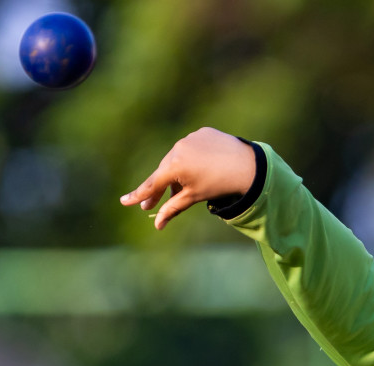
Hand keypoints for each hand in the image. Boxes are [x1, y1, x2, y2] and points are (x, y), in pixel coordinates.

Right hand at [119, 128, 258, 229]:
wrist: (249, 166)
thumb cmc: (220, 185)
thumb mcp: (194, 198)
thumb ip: (173, 209)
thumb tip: (158, 226)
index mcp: (174, 166)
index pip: (153, 184)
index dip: (138, 195)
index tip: (124, 202)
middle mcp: (178, 148)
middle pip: (164, 171)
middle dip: (159, 189)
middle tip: (150, 205)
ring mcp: (190, 138)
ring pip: (177, 158)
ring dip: (176, 174)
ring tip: (181, 189)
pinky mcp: (203, 132)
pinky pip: (192, 147)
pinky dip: (192, 158)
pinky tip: (201, 167)